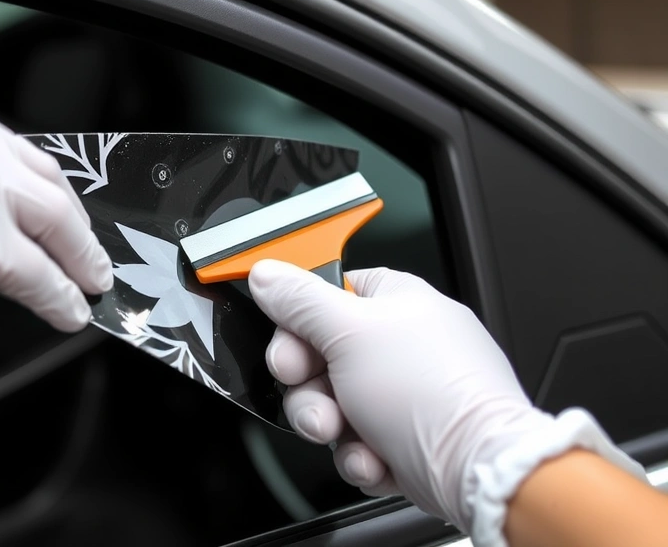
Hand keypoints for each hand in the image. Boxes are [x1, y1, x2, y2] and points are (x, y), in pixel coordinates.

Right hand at [246, 260, 641, 539]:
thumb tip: (268, 273)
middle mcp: (402, 345)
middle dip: (309, 385)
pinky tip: (375, 456)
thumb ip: (300, 301)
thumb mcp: (349, 332)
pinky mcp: (406, 439)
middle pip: (321, 356)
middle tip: (313, 390)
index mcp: (395, 302)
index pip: (327, 294)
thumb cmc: (431, 392)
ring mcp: (406, 394)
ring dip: (329, 424)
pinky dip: (360, 454)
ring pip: (333, 405)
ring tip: (345, 433)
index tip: (286, 341)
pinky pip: (357, 442)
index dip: (297, 319)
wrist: (476, 469)